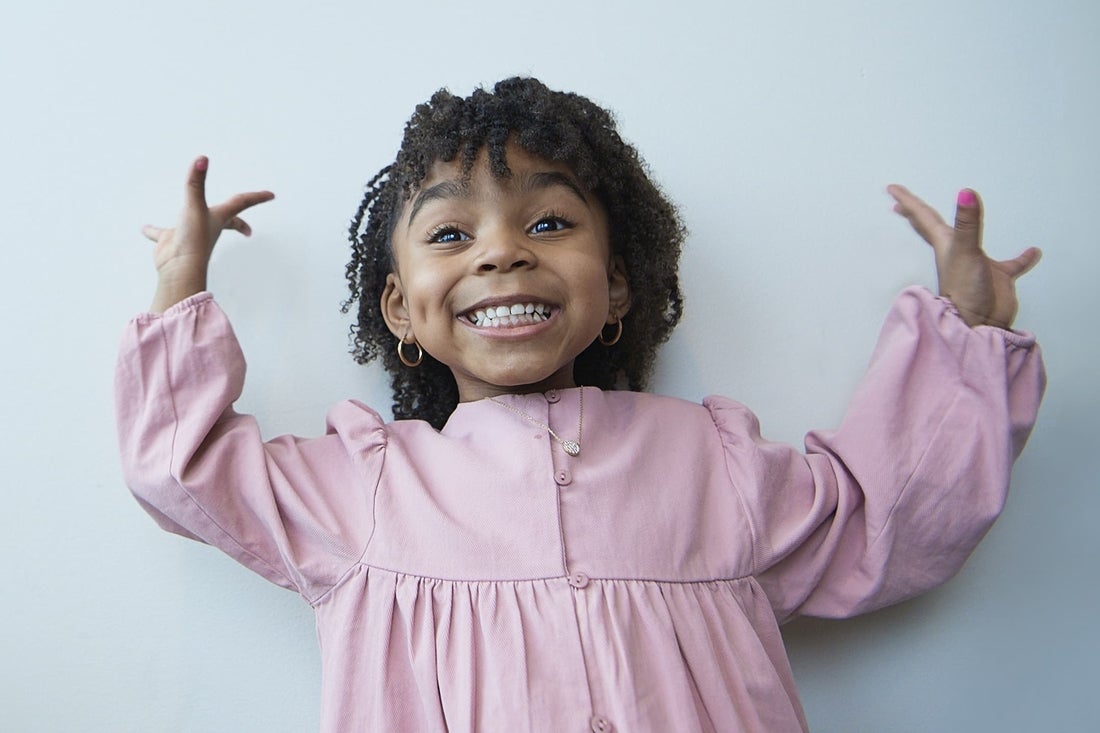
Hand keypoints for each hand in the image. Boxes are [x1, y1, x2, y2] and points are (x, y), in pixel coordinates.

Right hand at [142, 156, 273, 311]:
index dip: (256, 197)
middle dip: (238, 224)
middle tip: (248, 229)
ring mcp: (189, 235)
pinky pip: (161, 235)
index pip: (241, 203)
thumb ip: (196, 182)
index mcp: (218, 217)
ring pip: (191, 226)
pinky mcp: (171, 243)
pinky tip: (145, 229)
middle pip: (227, 222)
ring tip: (185, 219)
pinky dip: (153, 232)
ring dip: (189, 221)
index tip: (272, 195)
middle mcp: (206, 226)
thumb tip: (202, 158)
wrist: (178, 269)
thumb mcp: (194, 205)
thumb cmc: (193, 240)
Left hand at [887, 184, 1040, 328]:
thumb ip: (968, 223)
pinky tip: (1032, 252)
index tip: (891, 189)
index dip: (908, 201)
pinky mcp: (997, 278)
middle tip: (903, 203)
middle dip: (918, 214)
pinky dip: (1022, 258)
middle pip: (933, 227)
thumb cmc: (966, 292)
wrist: (981, 325)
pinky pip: (1013, 265)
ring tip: (969, 214)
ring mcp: (976, 265)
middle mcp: (957, 252)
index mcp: (945, 244)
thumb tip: (965, 193)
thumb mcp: (966, 252)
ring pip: (972, 241)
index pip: (923, 217)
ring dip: (969, 228)